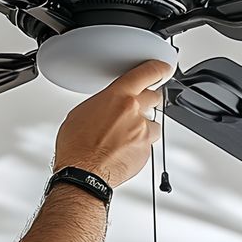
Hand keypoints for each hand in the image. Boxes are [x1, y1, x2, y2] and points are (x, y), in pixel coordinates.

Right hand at [53, 60, 172, 185]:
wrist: (83, 173)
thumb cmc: (77, 145)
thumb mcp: (82, 112)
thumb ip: (104, 102)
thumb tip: (109, 103)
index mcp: (118, 96)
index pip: (147, 73)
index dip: (159, 68)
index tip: (163, 68)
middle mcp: (134, 111)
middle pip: (154, 97)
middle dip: (146, 101)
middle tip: (134, 110)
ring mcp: (143, 131)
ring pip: (153, 123)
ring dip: (143, 127)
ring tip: (122, 137)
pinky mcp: (146, 150)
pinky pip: (148, 143)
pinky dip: (138, 145)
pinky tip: (122, 150)